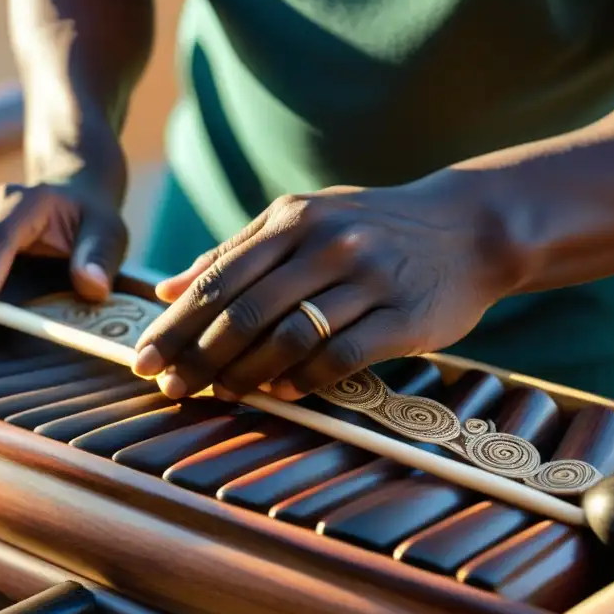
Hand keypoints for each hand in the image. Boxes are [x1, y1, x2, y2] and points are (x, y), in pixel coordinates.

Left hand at [132, 180, 518, 400]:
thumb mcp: (303, 220)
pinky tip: (281, 393)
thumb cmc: (371, 228)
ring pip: (289, 335)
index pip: (218, 280)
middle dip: (199, 356)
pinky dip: (304, 379)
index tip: (143, 362)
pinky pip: (342, 355)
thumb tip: (168, 288)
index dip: (176, 326)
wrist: (469, 226)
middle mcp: (326, 243)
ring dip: (246, 373)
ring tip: (221, 394)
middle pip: (245, 311)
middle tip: (170, 389)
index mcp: (292, 219)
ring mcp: (368, 278)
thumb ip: (235, 252)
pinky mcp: (404, 315)